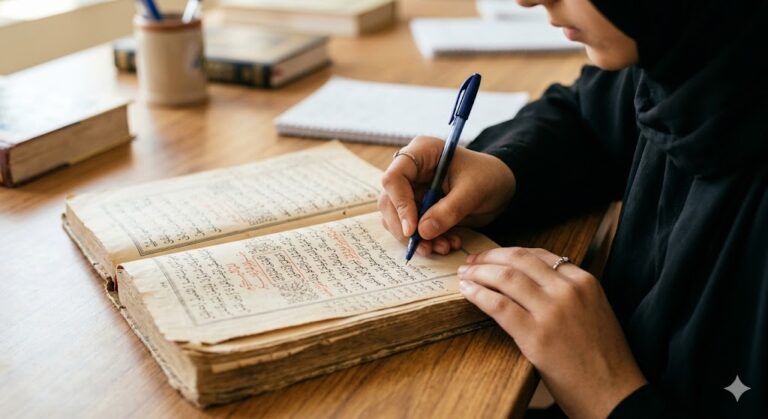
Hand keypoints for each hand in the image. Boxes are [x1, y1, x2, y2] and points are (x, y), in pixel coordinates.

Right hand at [378, 136, 515, 255]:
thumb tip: (422, 232)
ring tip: (444, 247)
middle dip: (406, 228)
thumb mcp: (474, 192)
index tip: (413, 230)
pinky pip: (412, 227)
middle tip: (426, 247)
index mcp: (421, 153)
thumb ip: (449, 210)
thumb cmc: (489, 177)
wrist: (501, 186)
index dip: (399, 204)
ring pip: (398, 218)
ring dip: (417, 238)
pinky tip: (448, 243)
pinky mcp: (418, 207)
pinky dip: (427, 240)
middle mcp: (411, 170)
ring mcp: (413, 189)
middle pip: (390, 201)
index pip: (394, 178)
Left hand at [458, 247, 646, 418]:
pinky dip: (478, 295)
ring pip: (505, 277)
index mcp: (585, 281)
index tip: (492, 257)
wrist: (615, 394)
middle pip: (518, 260)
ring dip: (479, 273)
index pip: (538, 255)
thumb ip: (568, 292)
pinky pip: (498, 305)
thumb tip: (530, 282)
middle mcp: (569, 290)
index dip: (509, 253)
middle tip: (471, 262)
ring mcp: (552, 311)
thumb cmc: (603, 358)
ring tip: (465, 276)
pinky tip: (467, 293)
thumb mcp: (593, 311)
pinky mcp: (536, 336)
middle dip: (489, 257)